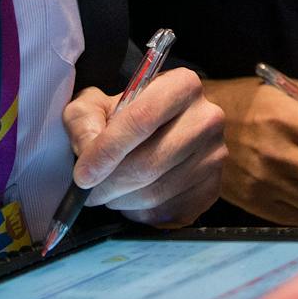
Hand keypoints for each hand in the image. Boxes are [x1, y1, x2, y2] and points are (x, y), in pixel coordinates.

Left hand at [61, 69, 224, 224]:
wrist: (156, 133)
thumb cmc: (122, 117)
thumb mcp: (95, 105)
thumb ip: (84, 121)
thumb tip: (88, 152)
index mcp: (182, 85)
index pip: (142, 119)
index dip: (108, 151)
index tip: (82, 175)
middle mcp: (206, 118)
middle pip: (149, 162)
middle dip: (110, 184)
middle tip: (88, 192)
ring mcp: (214, 156)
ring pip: (156, 192)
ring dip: (122, 200)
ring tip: (108, 192)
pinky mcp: (212, 189)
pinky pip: (168, 211)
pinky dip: (140, 213)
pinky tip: (130, 199)